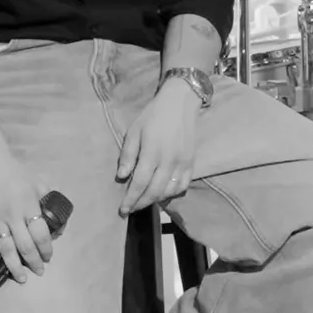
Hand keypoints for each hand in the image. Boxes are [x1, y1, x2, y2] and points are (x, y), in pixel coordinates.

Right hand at [0, 142, 61, 284]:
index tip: (49, 256)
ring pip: (6, 249)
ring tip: (22, 278)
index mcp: (29, 205)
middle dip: (35, 261)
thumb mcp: (38, 181)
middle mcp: (13, 215)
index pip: (41, 234)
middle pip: (26, 246)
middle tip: (40, 270)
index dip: (47, 249)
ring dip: (15, 266)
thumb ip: (49, 199)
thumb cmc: (16, 171)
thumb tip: (58, 219)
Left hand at [114, 77, 201, 211]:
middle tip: (130, 209)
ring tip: (144, 201)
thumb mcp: (134, 130)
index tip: (122, 210)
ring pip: (169, 191)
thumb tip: (121, 177)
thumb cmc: (153, 115)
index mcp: (152, 152)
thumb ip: (128, 154)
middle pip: (154, 191)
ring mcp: (182, 163)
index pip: (139, 183)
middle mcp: (169, 161)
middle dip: (141, 203)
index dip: (130, 199)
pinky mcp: (191, 163)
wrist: (180, 103)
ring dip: (155, 200)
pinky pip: (182, 186)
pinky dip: (172, 194)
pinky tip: (162, 194)